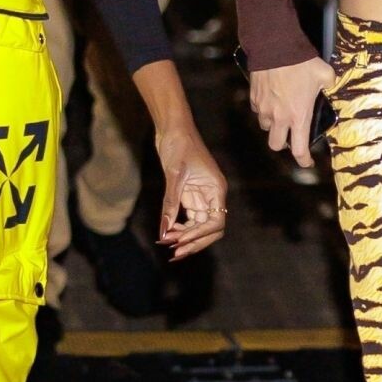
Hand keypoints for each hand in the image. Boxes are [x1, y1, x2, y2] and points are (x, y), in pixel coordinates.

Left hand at [155, 123, 226, 260]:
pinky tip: (166, 232)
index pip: (216, 221)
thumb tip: (165, 229)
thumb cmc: (179, 145)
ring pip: (199, 225)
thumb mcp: (174, 174)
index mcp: (216, 189)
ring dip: (185, 236)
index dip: (200, 234)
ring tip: (167, 243)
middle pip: (210, 229)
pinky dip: (178, 227)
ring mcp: (201, 196)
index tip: (182, 241)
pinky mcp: (189, 194)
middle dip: (195, 242)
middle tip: (176, 253)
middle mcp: (212, 195)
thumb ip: (171, 203)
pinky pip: (188, 218)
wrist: (172, 128)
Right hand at [250, 56, 334, 169]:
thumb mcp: (325, 74)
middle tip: (290, 136)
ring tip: (280, 113)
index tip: (307, 162)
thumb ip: (330, 84)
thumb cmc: (301, 63)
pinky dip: (264, 108)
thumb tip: (331, 85)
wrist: (276, 48)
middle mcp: (279, 117)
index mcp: (299, 117)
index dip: (304, 160)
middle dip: (283, 144)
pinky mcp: (254, 97)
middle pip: (275, 145)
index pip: (299, 150)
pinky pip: (258, 109)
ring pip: (265, 127)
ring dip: (272, 124)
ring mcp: (264, 108)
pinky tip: (272, 98)